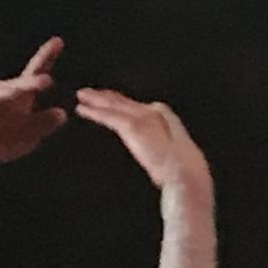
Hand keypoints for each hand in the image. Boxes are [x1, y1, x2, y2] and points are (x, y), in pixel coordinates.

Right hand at [0, 38, 67, 171]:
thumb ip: (41, 126)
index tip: (58, 42)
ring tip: (19, 92)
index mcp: (17, 99)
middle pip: (16, 85)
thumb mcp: (24, 139)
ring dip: (7, 93)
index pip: (33, 76)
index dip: (45, 58)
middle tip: (47, 81)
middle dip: (30, 83)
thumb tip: (63, 115)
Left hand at [75, 87, 210, 199]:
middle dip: (106, 97)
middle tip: (89, 92)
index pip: (136, 107)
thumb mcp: (177, 155)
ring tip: (81, 96)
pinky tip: (82, 110)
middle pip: (124, 102)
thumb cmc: (184, 173)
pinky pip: (109, 116)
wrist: (185, 174)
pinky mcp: (132, 127)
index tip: (109, 100)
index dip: (120, 102)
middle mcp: (153, 112)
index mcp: (164, 118)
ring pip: (114, 105)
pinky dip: (94, 112)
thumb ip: (165, 148)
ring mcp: (142, 118)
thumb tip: (159, 155)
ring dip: (96, 100)